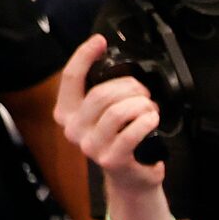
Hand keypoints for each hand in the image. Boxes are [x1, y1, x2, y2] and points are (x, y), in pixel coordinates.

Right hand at [55, 34, 165, 190]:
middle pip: (101, 93)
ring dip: (141, 104)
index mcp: (66, 112)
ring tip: (149, 108)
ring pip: (117, 111)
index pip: (71, 77)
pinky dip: (147, 121)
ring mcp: (91, 146)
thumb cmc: (119, 140)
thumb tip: (108, 60)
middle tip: (143, 93)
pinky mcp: (111, 159)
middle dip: (129, 87)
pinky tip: (152, 119)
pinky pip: (132, 132)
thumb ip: (100, 90)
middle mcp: (73, 129)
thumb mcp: (103, 113)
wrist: (131, 177)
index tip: (99, 42)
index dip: (84, 55)